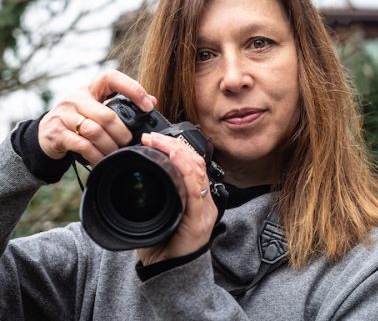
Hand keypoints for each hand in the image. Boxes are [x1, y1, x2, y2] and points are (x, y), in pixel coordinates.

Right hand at [38, 70, 156, 164]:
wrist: (46, 132)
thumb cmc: (79, 117)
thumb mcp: (97, 105)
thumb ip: (122, 103)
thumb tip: (151, 101)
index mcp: (90, 89)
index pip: (111, 78)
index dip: (132, 89)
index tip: (148, 106)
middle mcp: (75, 98)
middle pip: (106, 115)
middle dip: (122, 132)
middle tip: (129, 141)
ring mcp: (64, 115)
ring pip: (94, 132)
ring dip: (110, 146)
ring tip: (117, 152)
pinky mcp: (57, 133)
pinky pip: (82, 146)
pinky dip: (96, 155)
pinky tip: (102, 159)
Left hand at [137, 132, 217, 264]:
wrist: (169, 276)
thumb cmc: (162, 245)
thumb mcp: (158, 213)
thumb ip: (156, 195)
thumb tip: (136, 176)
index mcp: (195, 197)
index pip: (193, 163)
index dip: (176, 146)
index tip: (154, 138)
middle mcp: (204, 201)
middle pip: (196, 162)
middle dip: (174, 144)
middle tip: (152, 137)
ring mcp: (204, 210)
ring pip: (198, 171)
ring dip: (177, 152)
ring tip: (158, 142)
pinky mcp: (200, 221)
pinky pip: (196, 190)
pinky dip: (187, 171)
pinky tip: (176, 158)